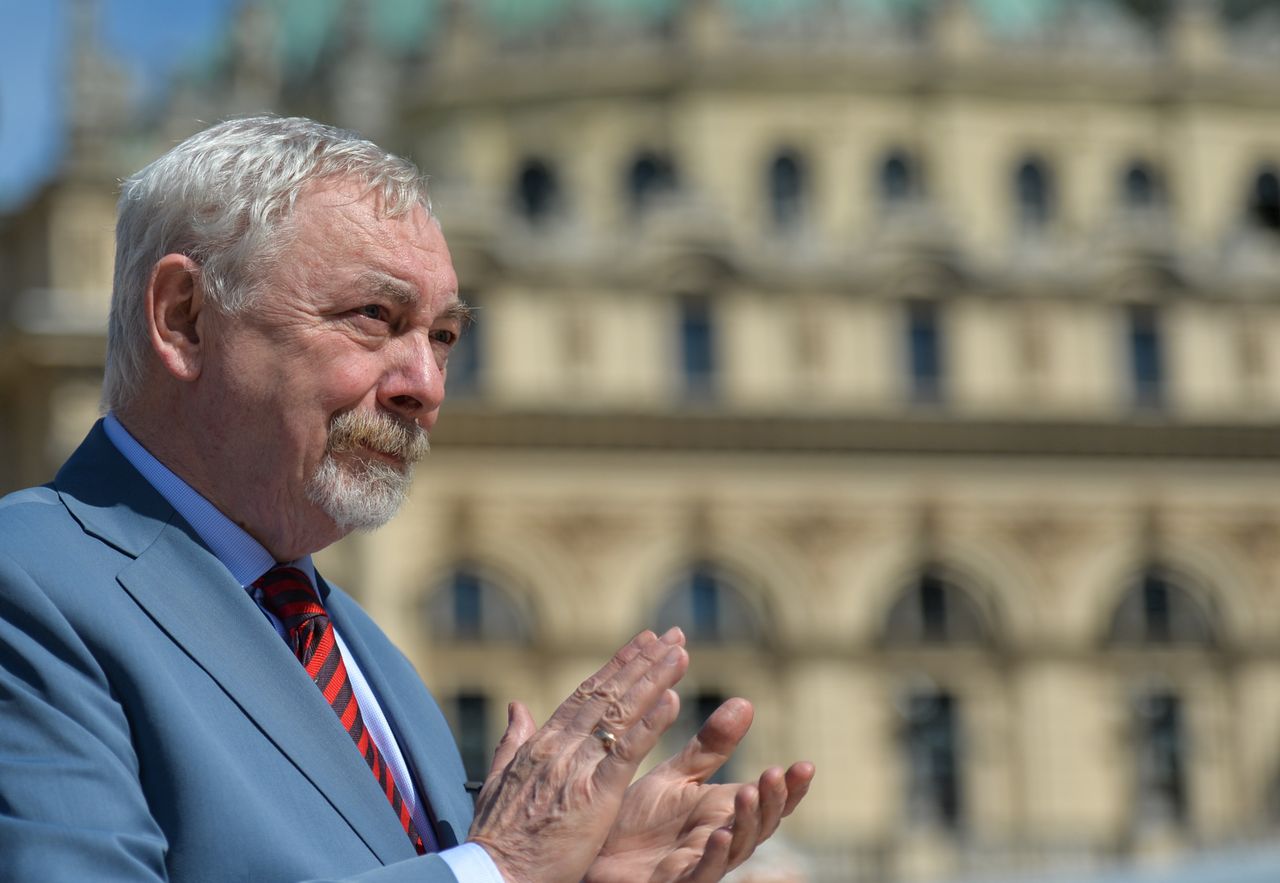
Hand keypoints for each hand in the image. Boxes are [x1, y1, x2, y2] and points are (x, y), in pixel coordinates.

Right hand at [468, 628, 687, 882]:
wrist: (491, 875)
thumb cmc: (497, 838)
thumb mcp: (499, 781)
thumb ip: (511, 741)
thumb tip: (516, 706)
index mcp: (541, 743)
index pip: (587, 693)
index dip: (618, 665)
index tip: (643, 642)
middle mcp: (559, 746)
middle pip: (609, 693)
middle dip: (644, 661)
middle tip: (673, 634)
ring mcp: (575, 767)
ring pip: (621, 712)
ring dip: (654, 679)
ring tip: (679, 653)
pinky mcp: (594, 795)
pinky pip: (626, 752)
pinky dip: (650, 723)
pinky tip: (672, 701)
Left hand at [587, 698, 813, 882]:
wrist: (593, 850)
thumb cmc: (637, 819)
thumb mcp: (677, 776)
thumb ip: (711, 747)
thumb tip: (746, 702)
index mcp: (723, 813)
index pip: (768, 802)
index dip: (790, 789)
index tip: (806, 765)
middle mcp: (720, 840)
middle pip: (760, 826)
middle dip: (773, 802)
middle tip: (776, 774)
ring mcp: (700, 864)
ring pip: (737, 850)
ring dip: (747, 824)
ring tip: (750, 793)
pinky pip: (702, 874)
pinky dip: (715, 857)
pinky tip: (720, 835)